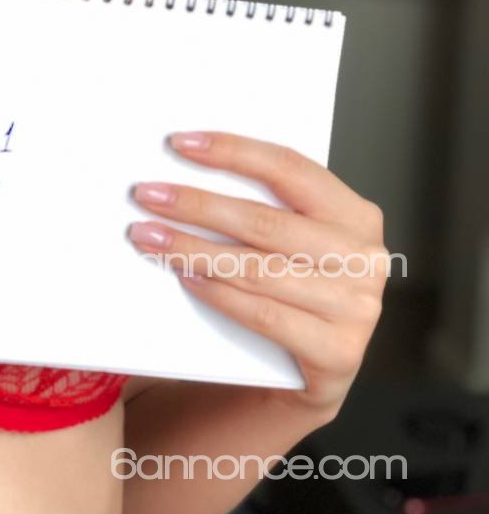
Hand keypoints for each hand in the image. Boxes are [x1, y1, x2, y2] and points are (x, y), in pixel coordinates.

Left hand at [128, 131, 387, 421]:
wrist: (319, 369)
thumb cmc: (297, 287)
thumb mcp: (297, 238)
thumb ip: (265, 205)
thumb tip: (190, 168)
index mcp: (355, 214)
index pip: (288, 168)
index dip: (232, 151)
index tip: (180, 144)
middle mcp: (363, 258)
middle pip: (264, 221)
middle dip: (197, 205)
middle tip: (148, 196)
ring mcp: (355, 307)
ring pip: (257, 269)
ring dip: (193, 250)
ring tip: (150, 237)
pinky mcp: (337, 352)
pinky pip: (262, 314)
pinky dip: (218, 293)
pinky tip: (185, 276)